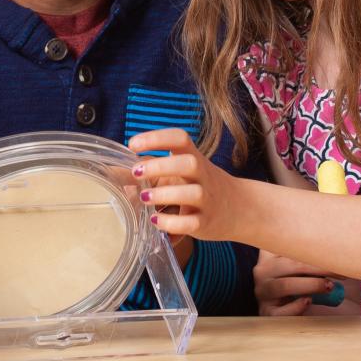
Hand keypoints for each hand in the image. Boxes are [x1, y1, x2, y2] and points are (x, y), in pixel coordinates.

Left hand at [127, 128, 245, 242]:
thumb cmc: (204, 186)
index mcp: (195, 158)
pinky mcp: (207, 223)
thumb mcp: (185, 172)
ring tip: (144, 198)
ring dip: (165, 194)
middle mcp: (203, 176)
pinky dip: (171, 223)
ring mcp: (208, 200)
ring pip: (192, 193)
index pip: (180, 138)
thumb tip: (118, 176)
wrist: (242, 208)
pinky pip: (191, 223)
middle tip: (136, 172)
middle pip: (188, 163)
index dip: (157, 138)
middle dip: (161, 166)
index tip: (134, 144)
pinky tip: (156, 220)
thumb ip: (157, 171)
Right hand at [254, 251, 337, 315]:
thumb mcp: (304, 265)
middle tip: (340, 271)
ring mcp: (263, 293)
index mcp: (270, 255)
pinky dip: (296, 306)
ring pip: (285, 285)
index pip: (284, 244)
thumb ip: (311, 256)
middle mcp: (263, 272)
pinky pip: (281, 310)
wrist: (302, 313)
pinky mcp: (267, 313)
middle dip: (318, 267)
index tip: (330, 247)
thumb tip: (335, 247)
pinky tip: (308, 301)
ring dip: (311, 285)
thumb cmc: (307, 283)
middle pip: (290, 265)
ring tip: (329, 286)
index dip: (307, 245)